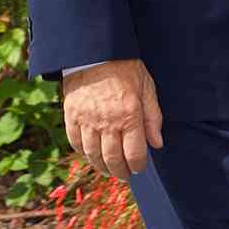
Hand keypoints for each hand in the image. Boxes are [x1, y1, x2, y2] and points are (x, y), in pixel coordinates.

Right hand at [61, 59, 163, 179]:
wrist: (93, 52)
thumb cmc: (125, 69)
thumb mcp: (147, 88)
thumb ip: (153, 117)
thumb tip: (157, 144)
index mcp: (129, 116)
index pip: (134, 154)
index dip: (138, 166)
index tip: (139, 169)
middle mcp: (107, 122)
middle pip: (113, 159)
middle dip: (121, 172)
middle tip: (125, 175)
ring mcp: (87, 120)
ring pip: (94, 155)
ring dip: (102, 167)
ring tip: (109, 170)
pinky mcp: (71, 116)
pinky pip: (76, 143)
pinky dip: (84, 154)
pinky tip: (92, 156)